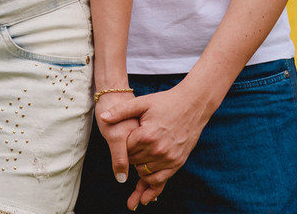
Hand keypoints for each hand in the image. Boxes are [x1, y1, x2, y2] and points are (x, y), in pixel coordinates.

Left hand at [99, 86, 209, 208]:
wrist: (193, 105)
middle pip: (134, 163)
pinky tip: (144, 194)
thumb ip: (121, 111)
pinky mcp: (178, 163)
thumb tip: (103, 118)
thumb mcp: (142, 103)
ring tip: (136, 169)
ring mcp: (170, 158)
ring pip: (145, 174)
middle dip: (129, 158)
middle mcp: (159, 150)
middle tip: (128, 150)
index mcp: (148, 135)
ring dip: (138, 171)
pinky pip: (162, 180)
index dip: (121, 146)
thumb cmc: (165, 102)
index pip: (125, 150)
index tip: (121, 140)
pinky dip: (152, 187)